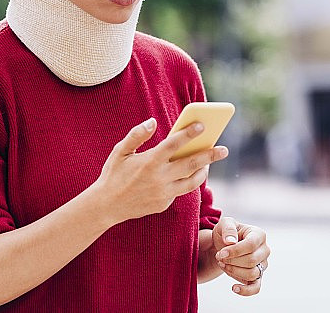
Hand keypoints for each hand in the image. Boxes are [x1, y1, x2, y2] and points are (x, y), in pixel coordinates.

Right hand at [95, 117, 228, 221]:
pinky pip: (180, 191)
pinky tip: (190, 173)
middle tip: (224, 149)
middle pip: (191, 164)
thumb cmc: (113, 174)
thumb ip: (137, 135)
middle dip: (210, 155)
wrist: (106, 206)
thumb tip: (152, 122)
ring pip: (192, 181)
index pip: (174, 144)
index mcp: (149, 162)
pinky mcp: (164, 204)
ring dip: (203, 171)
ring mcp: (163, 193)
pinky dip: (187, 181)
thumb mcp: (120, 151)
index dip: (189, 133)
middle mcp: (159, 178)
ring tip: (208, 163)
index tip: (202, 125)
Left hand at [212, 216, 269, 295]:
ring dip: (233, 271)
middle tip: (219, 257)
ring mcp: (262, 264)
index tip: (220, 253)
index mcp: (259, 235)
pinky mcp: (258, 277)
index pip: (250, 245)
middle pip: (251, 261)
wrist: (224, 245)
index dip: (234, 251)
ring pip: (252, 274)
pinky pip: (256, 288)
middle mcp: (264, 250)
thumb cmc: (227, 233)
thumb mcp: (225, 224)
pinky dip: (245, 291)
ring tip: (222, 264)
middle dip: (232, 261)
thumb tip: (231, 242)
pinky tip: (234, 288)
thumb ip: (228, 228)